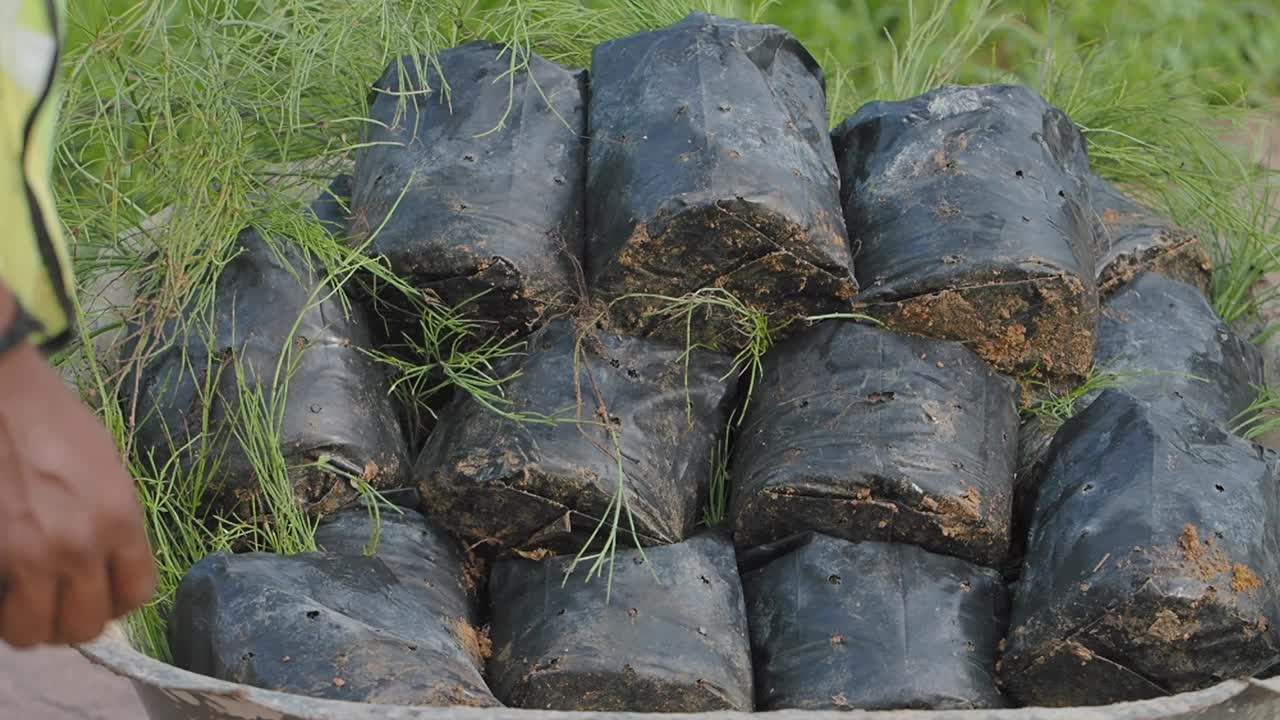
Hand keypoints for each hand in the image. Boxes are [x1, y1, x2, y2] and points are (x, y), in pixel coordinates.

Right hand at [0, 339, 154, 647]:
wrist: (3, 399)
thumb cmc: (58, 424)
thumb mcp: (110, 470)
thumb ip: (116, 523)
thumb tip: (112, 566)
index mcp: (118, 520)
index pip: (136, 594)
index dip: (123, 596)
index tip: (110, 588)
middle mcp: (76, 546)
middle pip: (85, 626)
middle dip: (80, 619)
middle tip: (69, 600)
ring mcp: (26, 556)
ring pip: (34, 633)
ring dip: (36, 622)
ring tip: (33, 600)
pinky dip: (4, 606)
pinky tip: (9, 585)